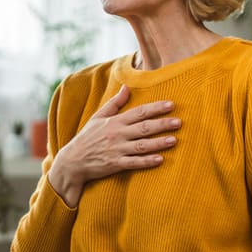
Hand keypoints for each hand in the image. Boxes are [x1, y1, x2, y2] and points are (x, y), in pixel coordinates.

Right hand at [48, 85, 179, 205]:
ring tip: (174, 140)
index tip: (171, 104)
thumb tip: (127, 87)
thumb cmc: (87, 138)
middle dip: (162, 124)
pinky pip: (133, 162)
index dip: (156, 108)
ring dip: (158, 143)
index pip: (139, 112)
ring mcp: (116, 150)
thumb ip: (114, 103)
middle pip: (144, 127)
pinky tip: (160, 159)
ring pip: (141, 145)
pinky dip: (146, 161)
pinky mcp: (115, 164)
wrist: (72, 161)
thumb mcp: (98, 117)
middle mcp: (117, 134)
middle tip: (179, 122)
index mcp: (115, 121)